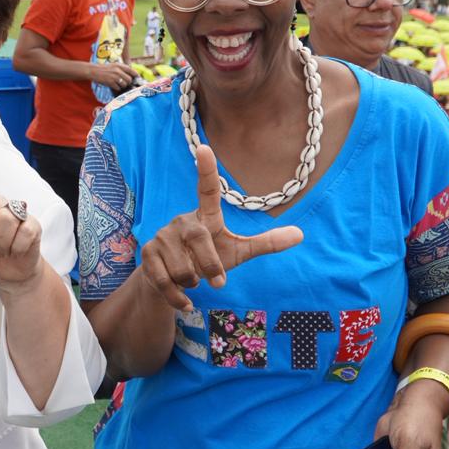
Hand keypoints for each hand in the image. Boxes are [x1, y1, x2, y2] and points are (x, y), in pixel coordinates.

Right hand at [91, 62, 136, 91]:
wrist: (93, 71)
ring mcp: (114, 77)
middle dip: (127, 82)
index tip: (137, 78)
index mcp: (119, 65)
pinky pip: (118, 88)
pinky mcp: (110, 82)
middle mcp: (118, 70)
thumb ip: (122, 69)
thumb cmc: (104, 69)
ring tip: (118, 84)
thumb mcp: (114, 65)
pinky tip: (113, 86)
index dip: (135, 75)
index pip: (131, 70)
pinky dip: (116, 88)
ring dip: (122, 86)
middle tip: (124, 83)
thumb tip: (131, 75)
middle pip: (129, 79)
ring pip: (124, 84)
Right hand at [138, 144, 302, 309]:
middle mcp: (182, 221)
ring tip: (193, 281)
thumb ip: (265, 243)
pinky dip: (179, 298)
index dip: (207, 170)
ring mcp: (162, 236)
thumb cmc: (207, 260)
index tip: (204, 148)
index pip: (207, 190)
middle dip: (210, 266)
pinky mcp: (148, 254)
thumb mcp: (238, 252)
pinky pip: (165, 281)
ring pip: (183, 267)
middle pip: (200, 240)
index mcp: (205, 217)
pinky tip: (184, 300)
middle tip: (216, 283)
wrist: (168, 281)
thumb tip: (301, 234)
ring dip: (194, 283)